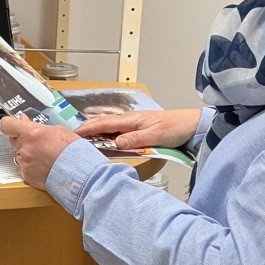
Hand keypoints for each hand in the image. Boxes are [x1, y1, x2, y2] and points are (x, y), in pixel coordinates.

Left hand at [0, 114, 83, 190]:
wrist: (79, 173)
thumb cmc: (73, 151)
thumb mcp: (58, 130)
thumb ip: (38, 126)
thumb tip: (26, 122)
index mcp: (31, 133)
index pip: (7, 125)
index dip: (9, 124)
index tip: (13, 124)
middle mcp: (24, 148)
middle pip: (13, 139)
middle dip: (22, 139)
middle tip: (36, 140)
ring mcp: (25, 163)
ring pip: (19, 155)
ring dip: (28, 154)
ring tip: (45, 156)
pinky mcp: (27, 176)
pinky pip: (24, 168)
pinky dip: (32, 166)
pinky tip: (45, 166)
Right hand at [76, 107, 199, 151]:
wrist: (192, 126)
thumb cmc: (176, 127)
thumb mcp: (155, 135)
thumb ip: (135, 139)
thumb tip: (115, 143)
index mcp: (131, 120)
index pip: (102, 124)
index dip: (86, 130)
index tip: (72, 136)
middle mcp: (129, 121)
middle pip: (102, 125)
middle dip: (87, 131)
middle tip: (72, 141)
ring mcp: (134, 126)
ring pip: (109, 130)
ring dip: (96, 136)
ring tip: (83, 145)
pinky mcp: (139, 132)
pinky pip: (118, 135)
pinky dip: (108, 139)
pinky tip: (105, 145)